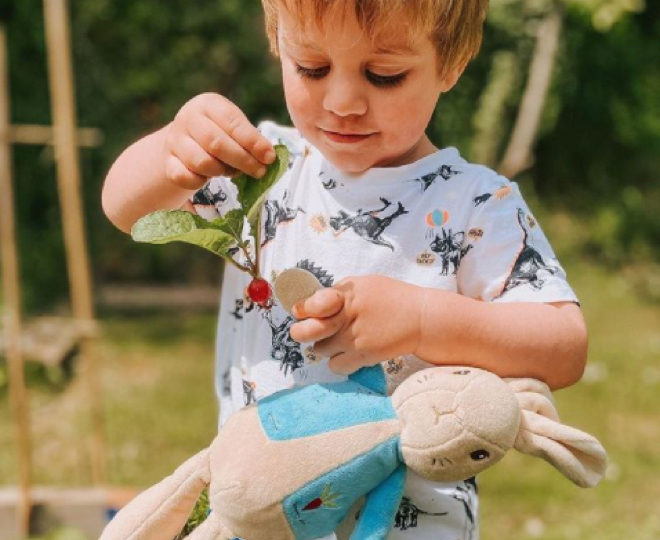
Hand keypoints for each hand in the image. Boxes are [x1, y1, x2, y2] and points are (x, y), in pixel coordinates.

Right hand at [163, 93, 275, 189]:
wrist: (184, 142)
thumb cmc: (219, 133)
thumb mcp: (234, 127)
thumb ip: (250, 139)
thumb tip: (269, 157)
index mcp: (208, 104)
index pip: (232, 122)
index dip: (253, 142)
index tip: (269, 157)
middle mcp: (188, 118)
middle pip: (217, 143)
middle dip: (243, 160)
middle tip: (260, 171)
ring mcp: (174, 140)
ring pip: (203, 163)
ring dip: (223, 171)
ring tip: (234, 171)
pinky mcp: (168, 162)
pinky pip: (186, 178)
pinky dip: (201, 182)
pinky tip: (209, 178)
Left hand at [289, 275, 424, 373]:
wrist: (420, 318)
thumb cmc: (392, 298)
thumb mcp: (364, 284)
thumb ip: (339, 293)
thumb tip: (312, 303)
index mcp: (345, 296)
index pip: (310, 305)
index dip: (302, 310)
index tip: (303, 312)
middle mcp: (345, 317)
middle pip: (306, 332)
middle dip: (302, 332)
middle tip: (311, 331)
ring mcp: (353, 339)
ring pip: (320, 350)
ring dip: (327, 346)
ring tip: (341, 339)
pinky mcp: (363, 357)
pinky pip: (335, 366)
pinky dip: (340, 362)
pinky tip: (349, 353)